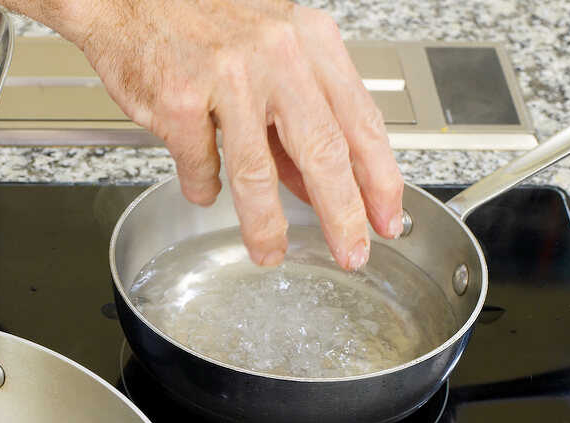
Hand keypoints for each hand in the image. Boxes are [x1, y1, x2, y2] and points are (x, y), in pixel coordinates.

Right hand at [4, 0, 404, 269]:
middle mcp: (275, 55)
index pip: (360, 120)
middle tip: (351, 251)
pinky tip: (203, 187)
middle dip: (342, 213)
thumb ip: (296, 118)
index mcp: (308, 41)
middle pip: (323, 150)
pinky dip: (202, 186)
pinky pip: (201, 165)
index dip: (379, 178)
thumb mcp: (269, 52)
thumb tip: (317, 184)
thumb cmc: (199, 20)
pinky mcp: (182, 100)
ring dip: (266, 224)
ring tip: (270, 251)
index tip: (387, 216)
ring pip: (258, 171)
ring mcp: (228, 77)